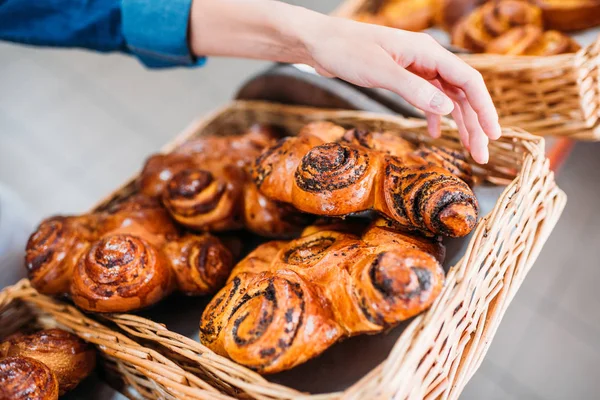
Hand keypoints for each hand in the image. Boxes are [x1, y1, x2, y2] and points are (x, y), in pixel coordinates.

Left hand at [189, 0, 500, 163]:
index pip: (468, 80)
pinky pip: (427, 97)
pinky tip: (434, 132)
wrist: (318, 44)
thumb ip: (413, 90)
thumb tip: (447, 110)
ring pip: (446, 97)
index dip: (484, 108)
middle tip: (481, 154)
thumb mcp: (379, 71)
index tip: (494, 134)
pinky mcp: (401, 76)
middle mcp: (426, 59)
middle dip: (474, 123)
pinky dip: (433, 115)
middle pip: (461, 92)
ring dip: (457, 123)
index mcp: (427, 52)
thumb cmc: (345, 50)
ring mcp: (414, 68)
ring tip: (466, 149)